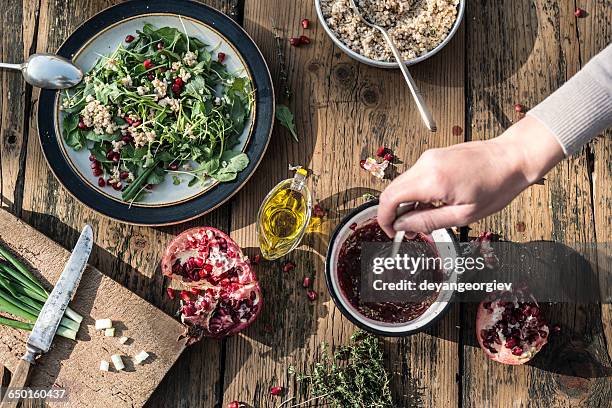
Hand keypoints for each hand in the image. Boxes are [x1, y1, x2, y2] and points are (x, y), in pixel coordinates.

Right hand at [377, 116, 564, 236]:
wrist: (512, 158)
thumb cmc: (496, 185)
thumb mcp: (463, 215)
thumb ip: (428, 221)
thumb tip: (403, 227)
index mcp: (432, 180)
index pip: (390, 199)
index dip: (385, 219)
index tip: (392, 232)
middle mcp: (425, 164)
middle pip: (392, 190)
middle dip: (394, 213)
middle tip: (408, 231)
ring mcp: (428, 157)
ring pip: (402, 184)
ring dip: (405, 204)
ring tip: (422, 220)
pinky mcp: (433, 156)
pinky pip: (414, 177)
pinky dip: (415, 193)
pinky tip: (429, 204)